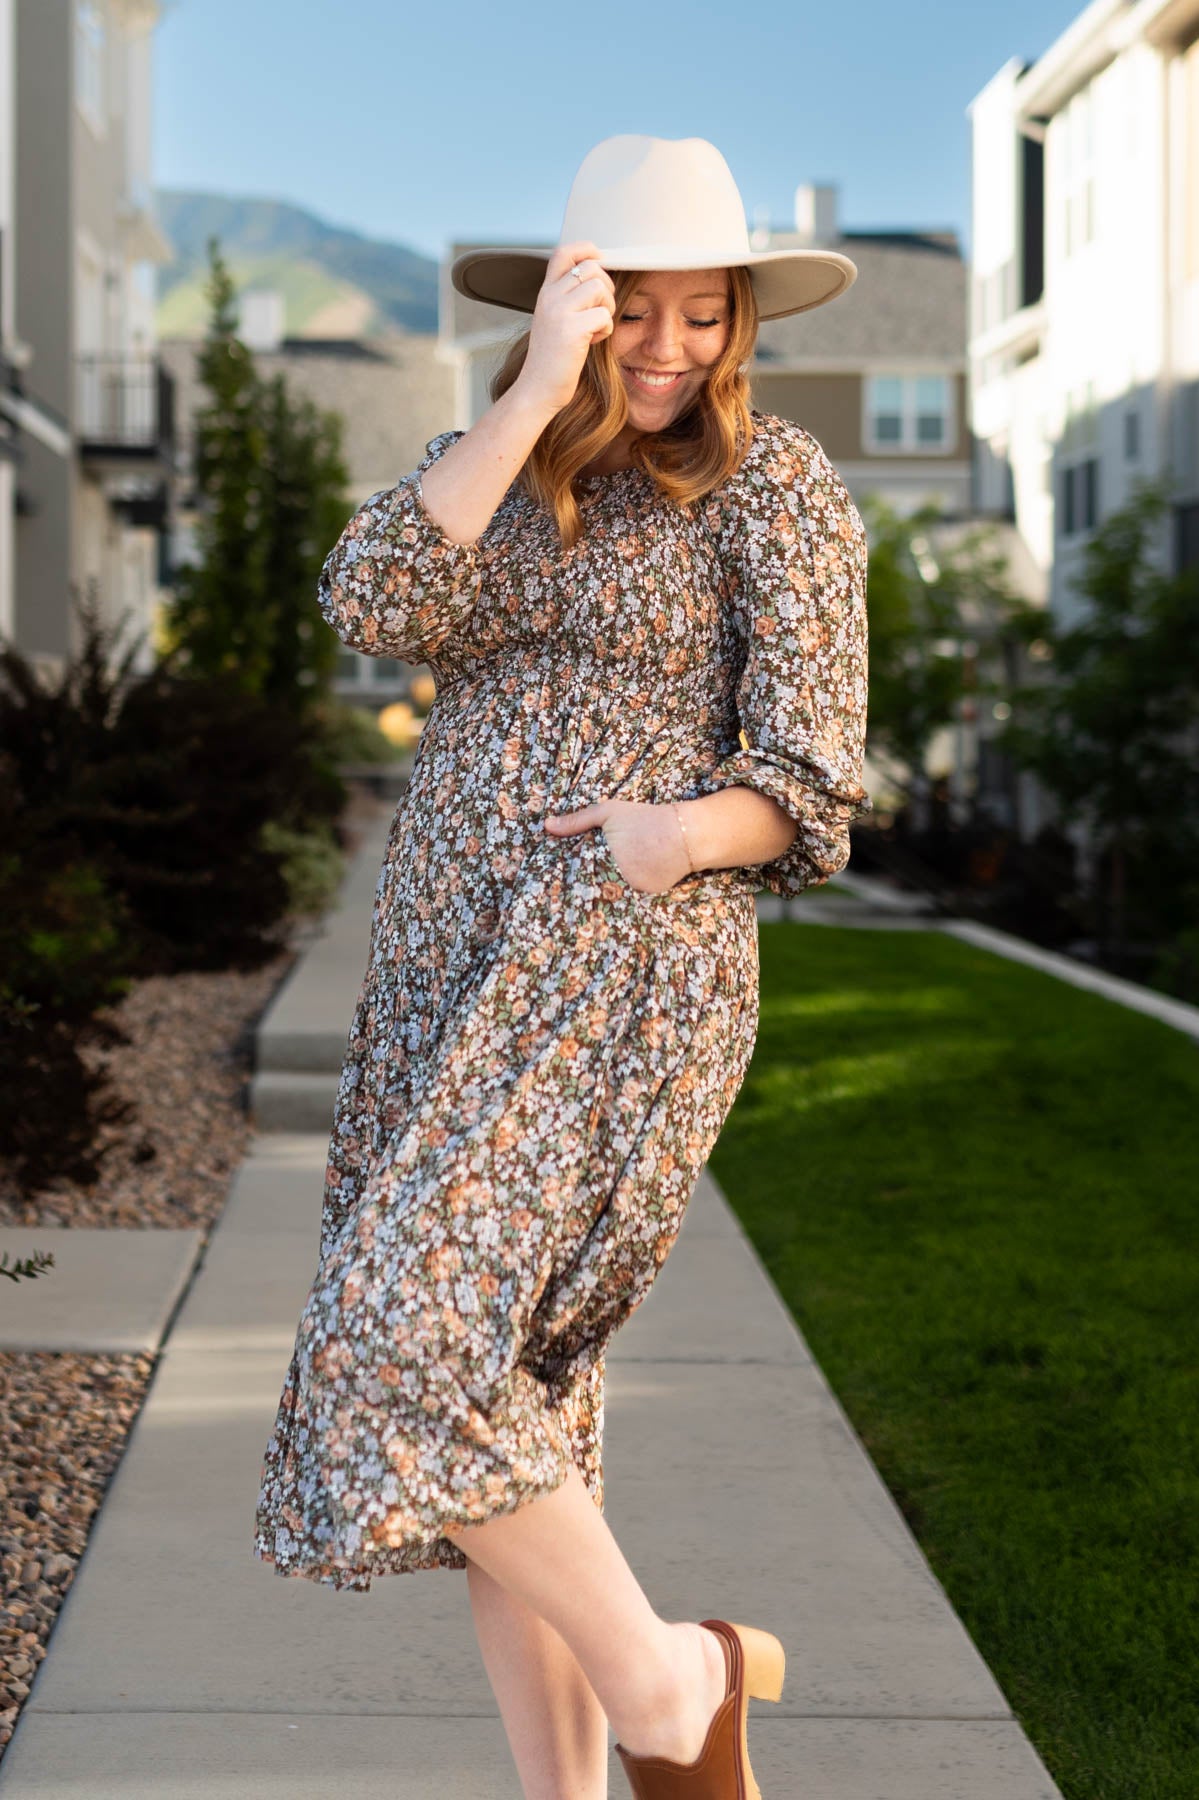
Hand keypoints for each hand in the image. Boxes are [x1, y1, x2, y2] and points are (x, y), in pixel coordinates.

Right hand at [514, 241, 616, 416]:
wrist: (537, 390)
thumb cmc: (552, 359)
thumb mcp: (555, 320)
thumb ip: (569, 298)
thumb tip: (599, 279)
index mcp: (546, 292)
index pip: (564, 252)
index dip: (587, 250)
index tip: (599, 265)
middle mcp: (550, 297)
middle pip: (591, 267)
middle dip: (606, 286)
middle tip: (600, 309)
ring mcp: (559, 312)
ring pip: (600, 287)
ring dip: (607, 307)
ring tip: (596, 327)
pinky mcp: (571, 330)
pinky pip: (604, 315)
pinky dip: (606, 329)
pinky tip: (594, 341)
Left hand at [544, 798, 691, 894]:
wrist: (686, 833)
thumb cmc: (645, 819)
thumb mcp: (609, 812)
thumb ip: (577, 820)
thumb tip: (547, 826)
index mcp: (605, 859)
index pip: (578, 875)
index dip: (569, 878)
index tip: (555, 884)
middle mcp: (618, 878)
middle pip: (593, 887)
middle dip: (585, 887)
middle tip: (565, 894)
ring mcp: (635, 890)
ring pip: (611, 894)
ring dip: (603, 891)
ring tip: (590, 894)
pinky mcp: (648, 896)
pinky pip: (630, 897)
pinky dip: (625, 892)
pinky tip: (620, 888)